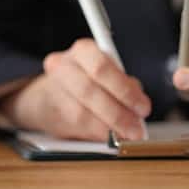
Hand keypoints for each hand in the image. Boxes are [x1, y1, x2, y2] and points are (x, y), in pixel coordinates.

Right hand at [0, 39, 150, 140]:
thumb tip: (139, 105)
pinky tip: (110, 137)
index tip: (143, 107)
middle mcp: (62, 66)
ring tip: (126, 135)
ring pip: (81, 114)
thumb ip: (123, 84)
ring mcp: (52, 91)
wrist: (46, 96)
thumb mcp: (106, 74)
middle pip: (89, 91)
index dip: (124, 90)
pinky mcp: (48, 115)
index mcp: (82, 51)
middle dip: (118, 113)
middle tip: (136, 128)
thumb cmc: (84, 81)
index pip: (102, 67)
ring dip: (108, 128)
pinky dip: (97, 135)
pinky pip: (75, 129)